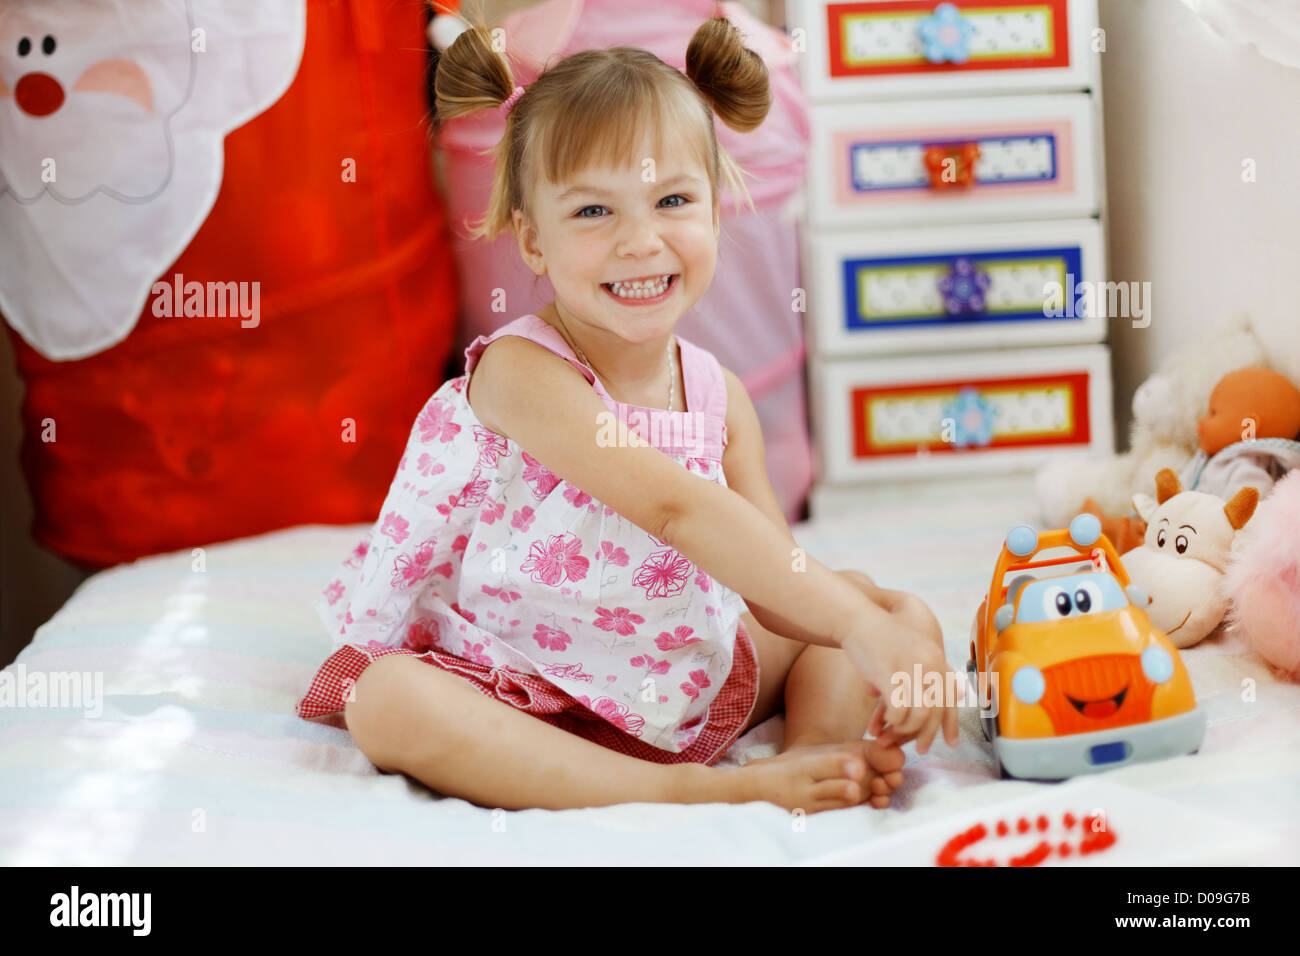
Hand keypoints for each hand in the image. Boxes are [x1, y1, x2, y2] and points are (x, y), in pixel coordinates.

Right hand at [841, 617, 959, 754]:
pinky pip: (897, 711)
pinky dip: (890, 722)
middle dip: (923, 735)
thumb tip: (959, 694)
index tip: (951, 743)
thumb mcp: (914, 652)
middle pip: (934, 712)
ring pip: (917, 716)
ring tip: (888, 736)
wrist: (857, 620)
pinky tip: (880, 723)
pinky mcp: (889, 674)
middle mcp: (929, 664)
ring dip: (902, 731)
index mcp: (937, 659)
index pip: (950, 698)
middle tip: (916, 750)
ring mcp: (910, 669)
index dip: (952, 724)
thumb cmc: (882, 639)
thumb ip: (932, 673)